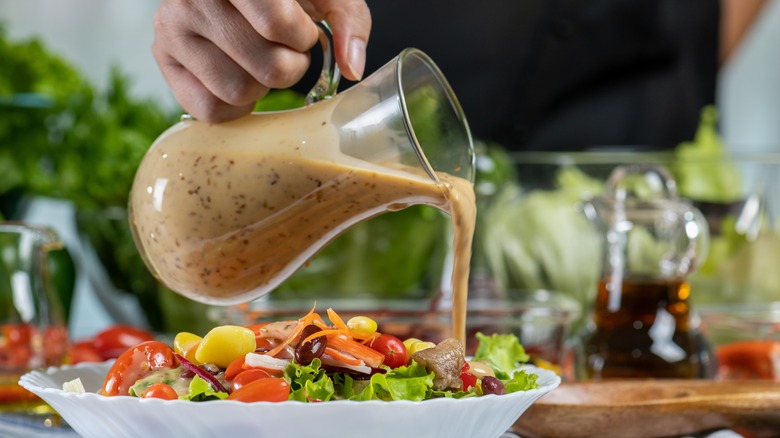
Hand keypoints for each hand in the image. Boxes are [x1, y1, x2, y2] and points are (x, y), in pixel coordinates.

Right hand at [152, 0, 370, 121]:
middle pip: (267, 68)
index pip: (277, 24)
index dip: (302, 38)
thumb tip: (353, 67)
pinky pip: (209, 109)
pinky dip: (235, 105)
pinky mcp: (163, 59)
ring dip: (262, 86)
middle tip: (282, 49)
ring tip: (259, 60)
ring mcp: (172, 28)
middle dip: (289, 66)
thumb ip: (347, 22)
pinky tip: (240, 76)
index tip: (300, 31)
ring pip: (238, 92)